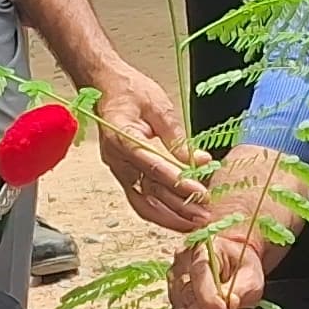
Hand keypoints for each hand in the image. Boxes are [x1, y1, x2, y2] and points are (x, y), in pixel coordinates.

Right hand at [94, 64, 210, 232]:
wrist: (105, 86)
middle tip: (203, 215)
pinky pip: (140, 199)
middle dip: (177, 207)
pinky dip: (159, 211)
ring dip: (169, 217)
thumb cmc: (129, 90)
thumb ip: (177, 138)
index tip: (200, 192)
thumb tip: (200, 160)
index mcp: (120, 136)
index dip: (177, 182)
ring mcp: (117, 168)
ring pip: (141, 203)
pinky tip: (177, 218)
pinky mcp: (123, 174)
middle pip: (147, 191)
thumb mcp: (159, 106)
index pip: (152, 166)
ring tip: (194, 223)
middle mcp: (115, 158)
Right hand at [169, 227, 270, 308]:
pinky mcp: (177, 302)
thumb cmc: (242, 262)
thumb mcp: (251, 271)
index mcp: (200, 250)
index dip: (210, 301)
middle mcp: (182, 267)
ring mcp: (176, 285)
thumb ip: (242, 286)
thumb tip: (231, 303)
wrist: (233, 259)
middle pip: (188, 300)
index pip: (199, 278)